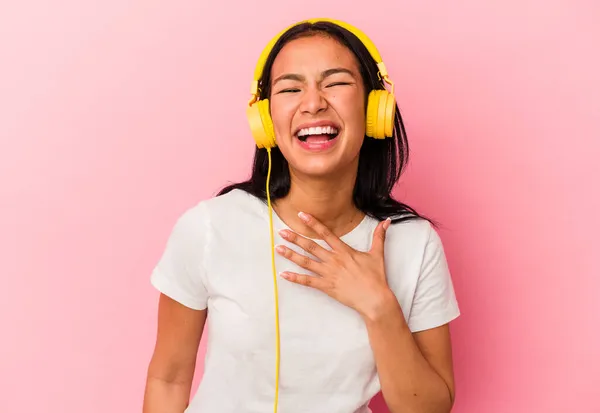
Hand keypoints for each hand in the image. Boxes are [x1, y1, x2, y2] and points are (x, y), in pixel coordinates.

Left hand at [275, 211, 394, 318]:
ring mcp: (328, 274)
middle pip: (310, 247)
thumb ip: (379, 236)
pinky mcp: (326, 286)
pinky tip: (283, 274)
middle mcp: (333, 260)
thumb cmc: (376, 277)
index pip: (326, 233)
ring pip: (306, 262)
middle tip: (281, 232)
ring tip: (278, 248)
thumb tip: (387, 221)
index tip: (301, 215)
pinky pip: (307, 281)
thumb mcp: (377, 254)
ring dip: (291, 255)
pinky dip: (295, 278)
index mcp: (344, 251)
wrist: (374, 299)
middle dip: (295, 238)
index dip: (313, 223)